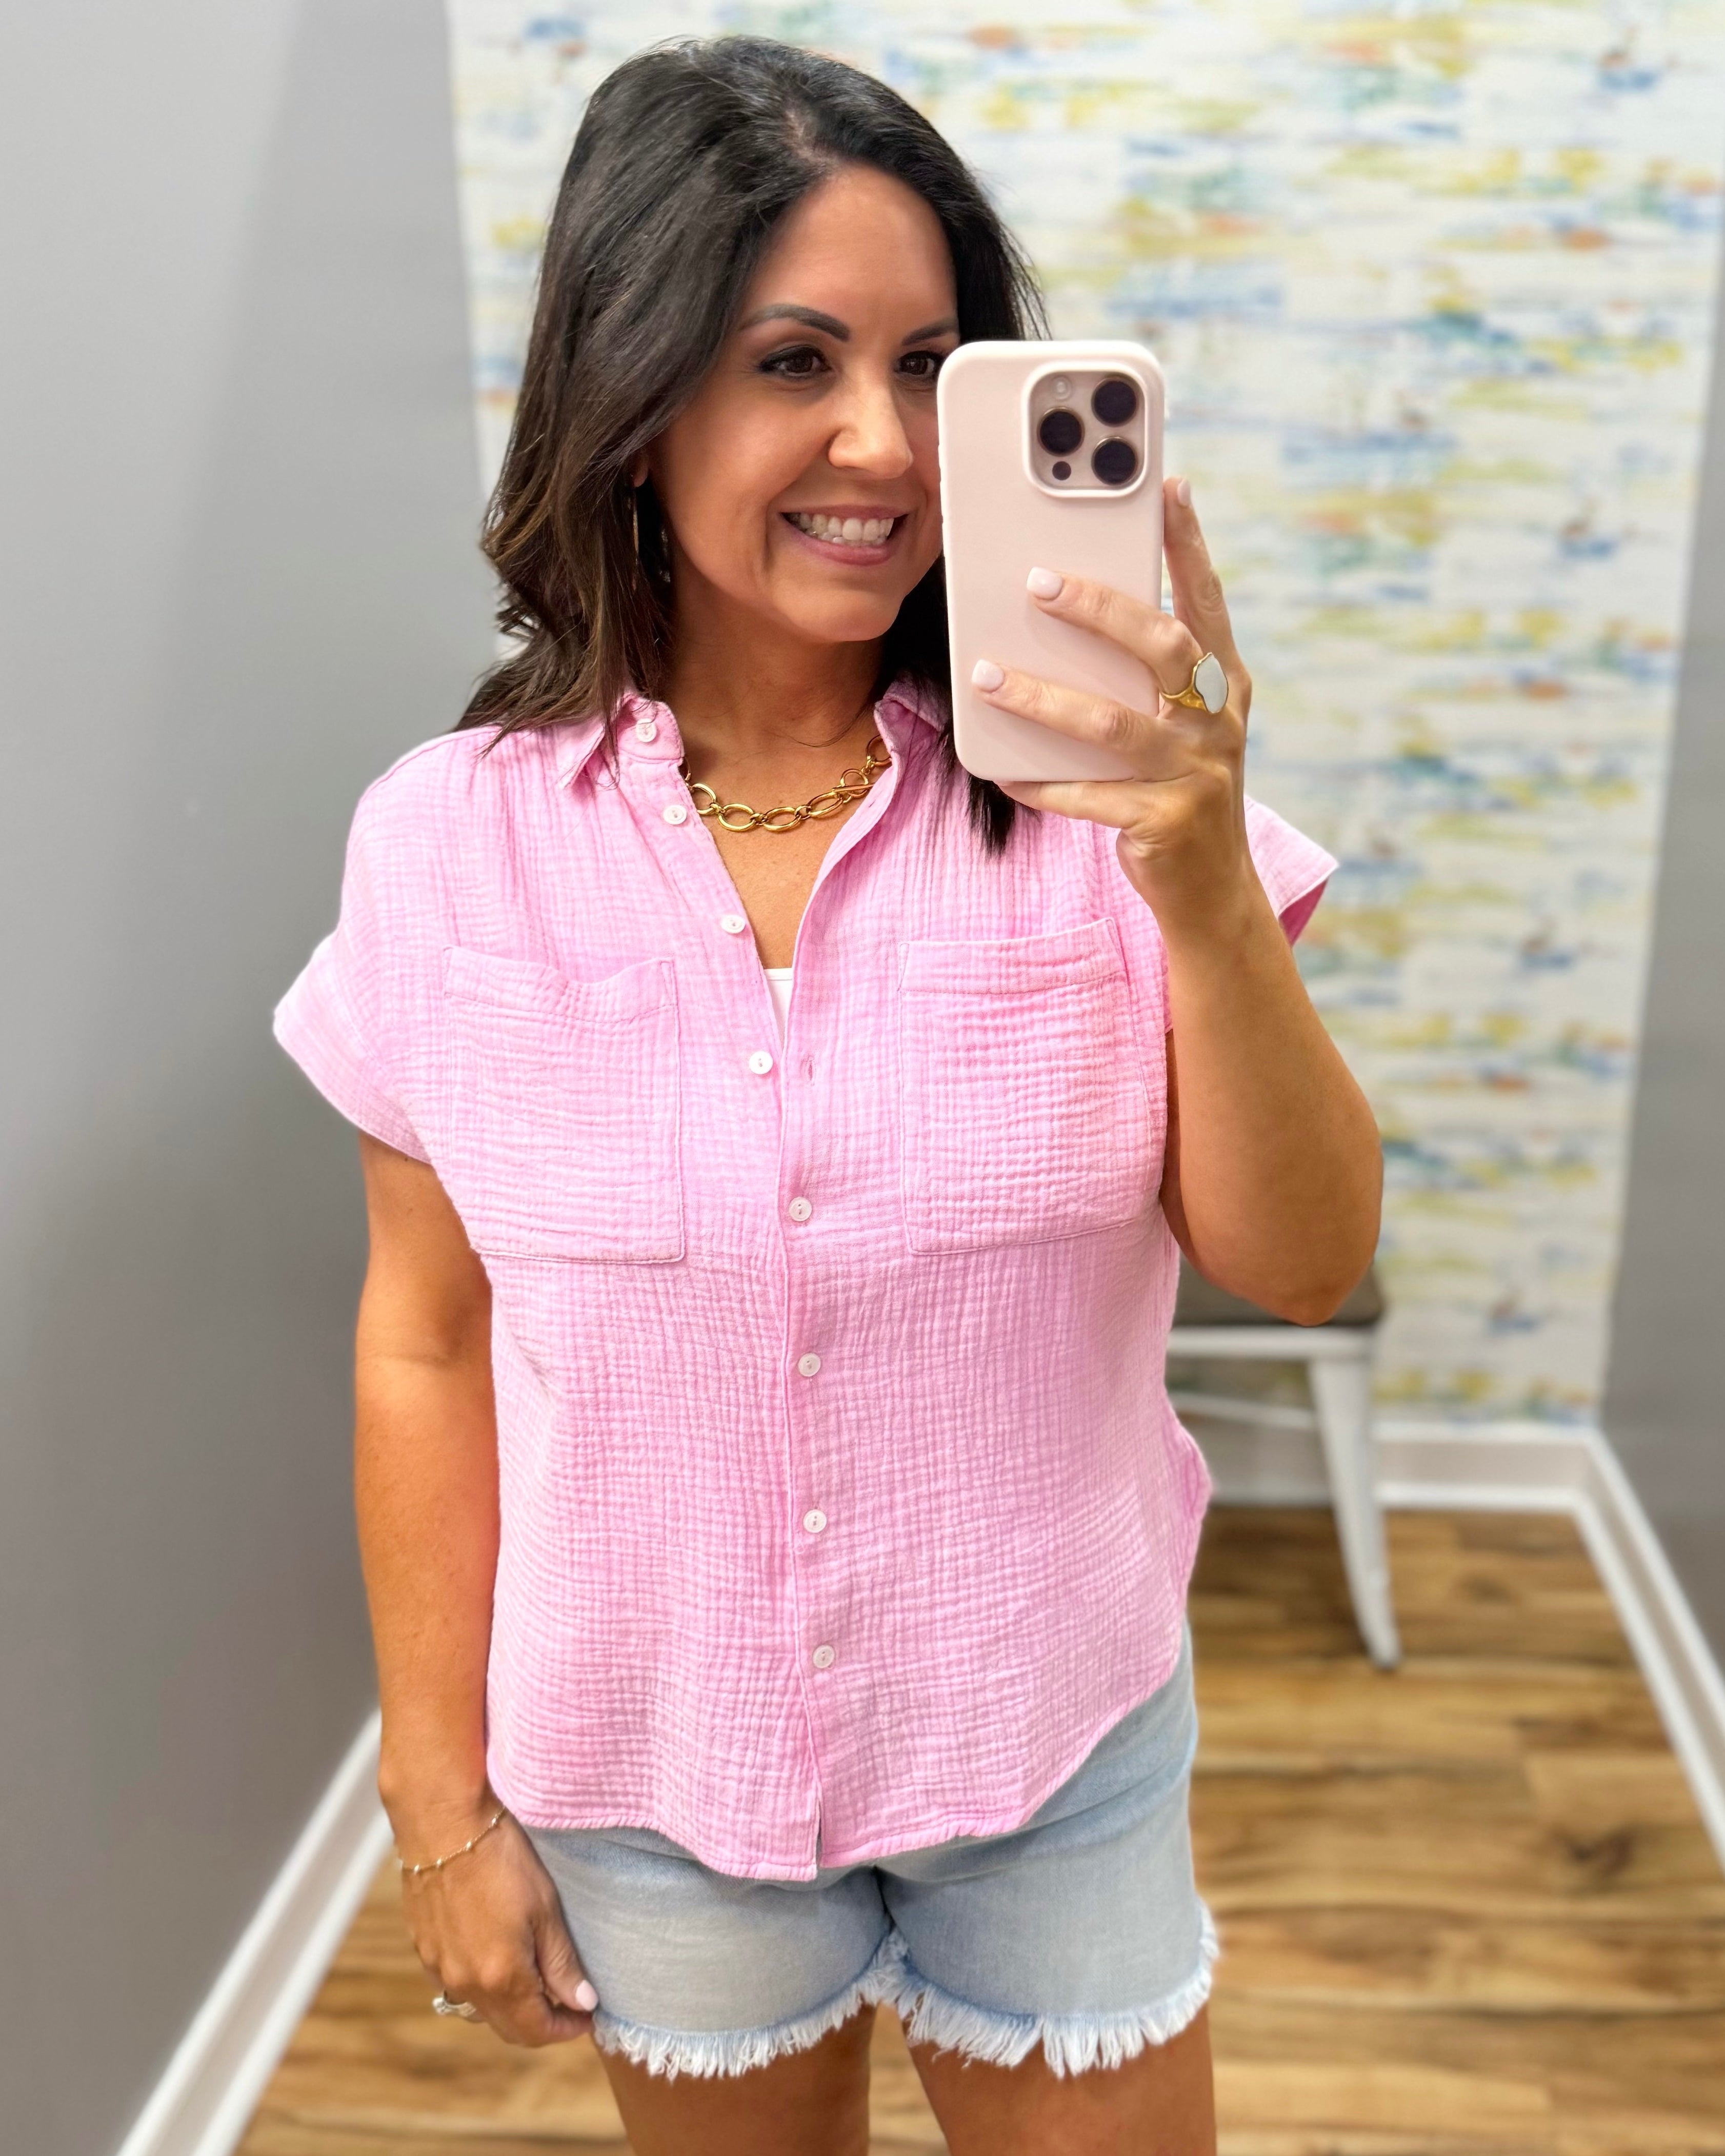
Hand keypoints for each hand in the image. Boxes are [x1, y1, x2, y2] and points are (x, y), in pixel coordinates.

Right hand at [398, 1807, 596, 2046]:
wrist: (444, 1824)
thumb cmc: (501, 1859)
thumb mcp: (545, 1908)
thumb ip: (562, 1963)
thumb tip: (583, 2002)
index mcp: (500, 1978)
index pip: (536, 2031)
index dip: (566, 2029)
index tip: (586, 2015)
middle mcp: (465, 1984)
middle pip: (508, 2028)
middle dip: (541, 2022)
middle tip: (568, 2001)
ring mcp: (439, 1969)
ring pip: (480, 2009)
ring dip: (510, 2006)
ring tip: (536, 1979)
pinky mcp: (424, 1950)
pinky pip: (456, 1985)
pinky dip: (482, 1985)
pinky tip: (497, 1958)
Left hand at [973, 475, 1261, 946]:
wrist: (1211, 893)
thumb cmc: (1177, 792)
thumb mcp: (1177, 726)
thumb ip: (1142, 678)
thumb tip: (1065, 614)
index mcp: (1222, 685)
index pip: (1206, 600)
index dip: (1189, 544)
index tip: (1168, 485)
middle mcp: (1217, 723)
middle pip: (1161, 648)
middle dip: (1099, 609)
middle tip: (1038, 581)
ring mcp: (1196, 775)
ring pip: (1112, 725)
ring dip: (1043, 699)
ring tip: (987, 677)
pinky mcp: (1164, 825)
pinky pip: (1091, 798)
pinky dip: (1042, 784)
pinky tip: (1002, 771)